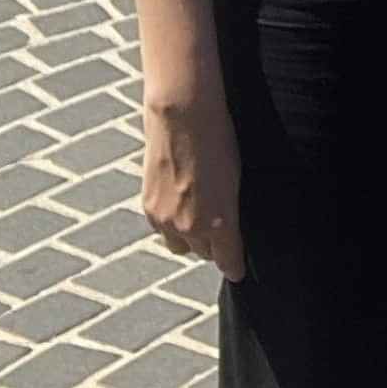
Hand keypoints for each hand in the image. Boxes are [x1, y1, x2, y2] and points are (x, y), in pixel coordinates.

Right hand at [137, 88, 245, 280]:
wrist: (183, 116)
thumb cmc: (218, 141)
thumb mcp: (236, 179)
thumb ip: (230, 210)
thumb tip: (231, 226)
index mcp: (220, 222)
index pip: (228, 260)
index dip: (234, 266)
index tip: (237, 271)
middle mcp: (191, 228)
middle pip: (204, 254)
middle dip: (212, 245)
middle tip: (218, 227)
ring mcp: (167, 221)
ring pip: (180, 245)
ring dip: (189, 237)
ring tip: (197, 213)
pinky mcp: (149, 209)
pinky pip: (162, 230)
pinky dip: (171, 222)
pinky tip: (179, 200)